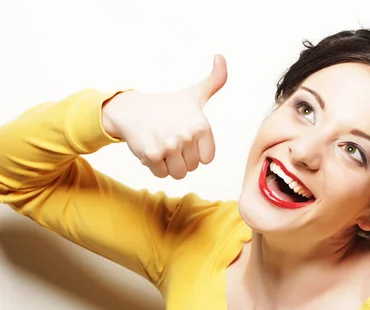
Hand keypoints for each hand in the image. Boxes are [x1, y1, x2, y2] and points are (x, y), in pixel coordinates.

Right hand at [102, 54, 226, 178]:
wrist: (130, 109)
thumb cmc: (167, 105)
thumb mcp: (194, 94)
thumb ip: (214, 80)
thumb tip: (221, 56)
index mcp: (202, 125)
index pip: (207, 158)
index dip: (196, 151)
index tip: (186, 137)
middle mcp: (187, 135)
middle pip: (192, 167)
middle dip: (181, 158)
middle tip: (170, 139)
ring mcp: (170, 146)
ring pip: (179, 173)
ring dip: (169, 165)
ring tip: (162, 146)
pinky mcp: (152, 155)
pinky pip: (162, 174)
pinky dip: (155, 167)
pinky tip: (151, 148)